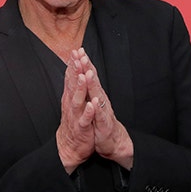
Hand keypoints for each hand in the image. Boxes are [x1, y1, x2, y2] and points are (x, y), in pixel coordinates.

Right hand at [56, 51, 95, 172]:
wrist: (70, 146)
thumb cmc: (74, 122)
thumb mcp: (72, 103)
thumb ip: (72, 87)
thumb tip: (72, 71)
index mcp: (70, 98)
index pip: (71, 78)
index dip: (73, 65)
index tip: (75, 51)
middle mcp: (71, 105)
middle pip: (73, 85)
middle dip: (75, 71)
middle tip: (77, 57)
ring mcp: (76, 116)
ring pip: (77, 100)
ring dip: (80, 88)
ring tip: (83, 76)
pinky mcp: (82, 128)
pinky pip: (85, 119)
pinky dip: (88, 112)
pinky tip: (91, 105)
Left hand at [74, 49, 133, 169]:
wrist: (112, 141)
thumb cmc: (101, 121)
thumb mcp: (93, 103)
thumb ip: (89, 89)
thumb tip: (83, 73)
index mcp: (95, 94)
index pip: (89, 76)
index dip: (83, 63)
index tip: (77, 50)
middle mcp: (100, 99)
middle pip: (93, 81)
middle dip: (87, 68)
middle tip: (82, 55)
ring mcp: (103, 110)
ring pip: (97, 95)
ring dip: (93, 85)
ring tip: (88, 73)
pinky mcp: (103, 123)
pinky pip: (100, 115)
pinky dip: (96, 108)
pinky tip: (94, 101)